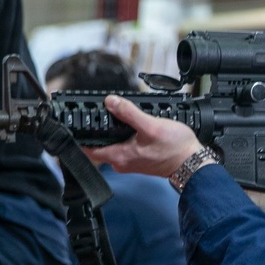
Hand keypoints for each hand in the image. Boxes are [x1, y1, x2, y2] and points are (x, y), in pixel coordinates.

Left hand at [83, 95, 203, 177]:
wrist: (192, 162)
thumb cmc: (175, 148)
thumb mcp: (151, 125)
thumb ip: (129, 113)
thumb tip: (110, 102)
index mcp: (120, 155)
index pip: (88, 149)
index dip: (78, 137)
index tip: (72, 126)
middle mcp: (122, 162)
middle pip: (99, 146)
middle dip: (96, 130)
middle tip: (93, 114)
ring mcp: (130, 162)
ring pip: (112, 145)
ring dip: (111, 132)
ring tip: (112, 116)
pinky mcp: (139, 159)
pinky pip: (123, 147)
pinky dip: (123, 136)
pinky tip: (130, 126)